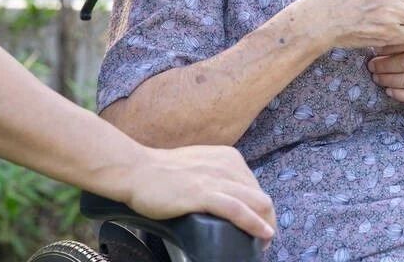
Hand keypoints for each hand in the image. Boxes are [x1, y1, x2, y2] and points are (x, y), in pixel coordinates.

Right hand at [124, 145, 275, 241]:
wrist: (137, 170)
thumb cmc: (162, 172)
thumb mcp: (199, 166)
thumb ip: (215, 176)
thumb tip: (224, 196)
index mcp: (229, 158)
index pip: (256, 187)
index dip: (262, 210)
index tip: (260, 226)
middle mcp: (228, 165)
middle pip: (262, 197)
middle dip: (267, 220)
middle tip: (261, 240)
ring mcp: (216, 179)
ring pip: (256, 204)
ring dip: (265, 226)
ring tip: (263, 244)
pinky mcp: (203, 193)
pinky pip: (237, 210)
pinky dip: (254, 224)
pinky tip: (264, 235)